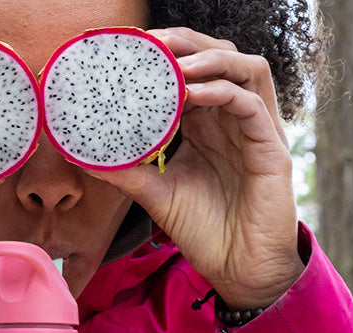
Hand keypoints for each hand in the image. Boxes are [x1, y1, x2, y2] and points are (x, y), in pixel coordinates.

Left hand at [88, 27, 304, 309]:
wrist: (238, 270)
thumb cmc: (206, 233)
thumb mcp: (157, 195)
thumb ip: (126, 171)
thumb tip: (81, 155)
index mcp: (207, 128)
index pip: (191, 76)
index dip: (166, 57)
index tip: (132, 50)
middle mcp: (232, 122)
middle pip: (218, 59)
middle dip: (186, 43)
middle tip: (151, 42)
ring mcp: (254, 132)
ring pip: (244, 69)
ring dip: (210, 57)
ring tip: (175, 61)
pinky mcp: (271, 149)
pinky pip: (250, 105)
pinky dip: (223, 92)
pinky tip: (194, 93)